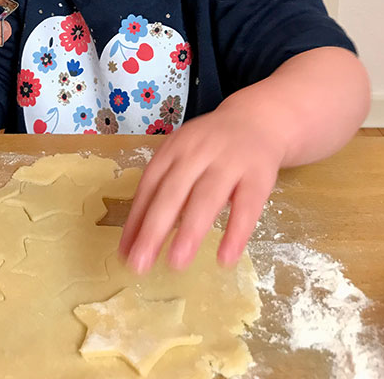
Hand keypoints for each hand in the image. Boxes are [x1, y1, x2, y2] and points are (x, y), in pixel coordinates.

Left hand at [118, 96, 286, 272]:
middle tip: (141, 263)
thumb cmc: (210, 148)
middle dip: (155, 228)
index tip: (125, 253)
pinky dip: (236, 233)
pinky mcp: (258, 176)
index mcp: (174, 148)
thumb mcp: (182, 158)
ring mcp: (229, 162)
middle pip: (173, 191)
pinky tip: (226, 258)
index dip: (136, 218)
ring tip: (176, 263)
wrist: (256, 120)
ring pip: (207, 197)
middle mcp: (198, 152)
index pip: (150, 184)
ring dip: (190, 230)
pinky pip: (247, 207)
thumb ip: (161, 193)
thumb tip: (133, 241)